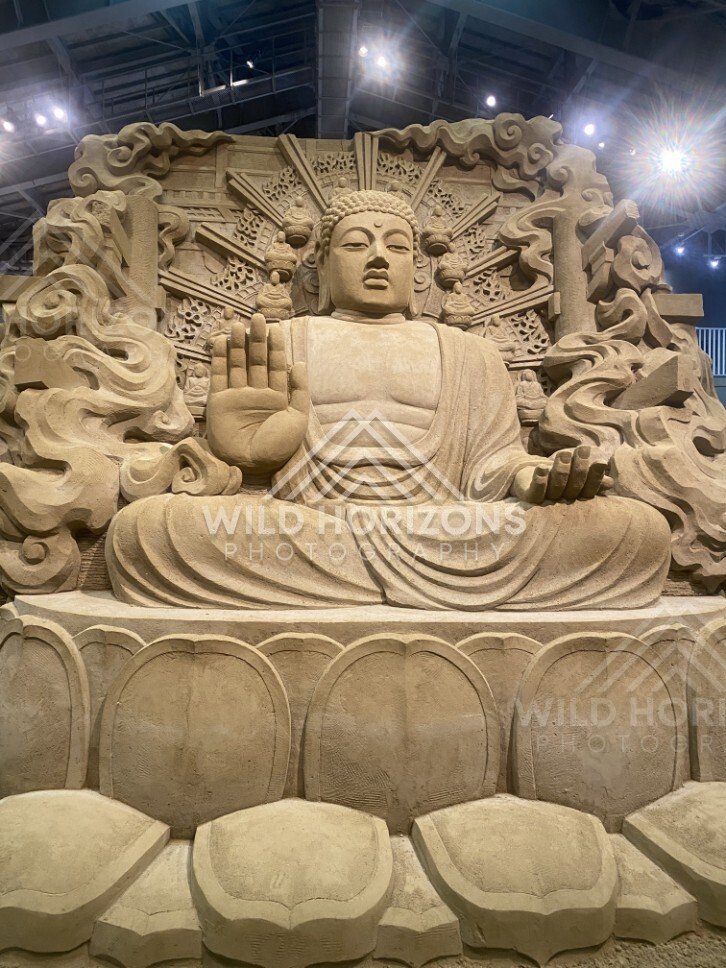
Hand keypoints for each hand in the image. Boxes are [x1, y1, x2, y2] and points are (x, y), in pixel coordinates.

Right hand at [206, 314, 308, 473]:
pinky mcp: (219, 401)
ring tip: (239, 325)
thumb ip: (299, 390)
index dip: (275, 347)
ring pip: (238, 365)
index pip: (276, 367)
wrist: (252, 464)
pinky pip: (219, 376)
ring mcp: (237, 396)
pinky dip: (220, 359)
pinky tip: (222, 341)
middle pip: (256, 361)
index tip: (275, 328)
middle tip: (258, 318)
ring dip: (238, 344)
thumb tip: (299, 362)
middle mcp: (257, 394)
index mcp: (277, 398)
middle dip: (257, 340)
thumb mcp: (298, 418)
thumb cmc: (277, 445)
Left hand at [510, 445, 613, 503]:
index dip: (595, 477)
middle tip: (582, 449)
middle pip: (574, 487)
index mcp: (576, 496)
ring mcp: (545, 500)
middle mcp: (562, 501)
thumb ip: (590, 477)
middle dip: (579, 468)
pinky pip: (536, 492)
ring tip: (563, 454)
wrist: (525, 476)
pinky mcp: (529, 497)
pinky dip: (539, 479)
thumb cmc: (555, 475)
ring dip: (561, 470)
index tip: (600, 461)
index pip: (589, 489)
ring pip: (556, 487)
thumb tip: (610, 483)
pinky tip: (541, 467)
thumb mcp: (574, 473)